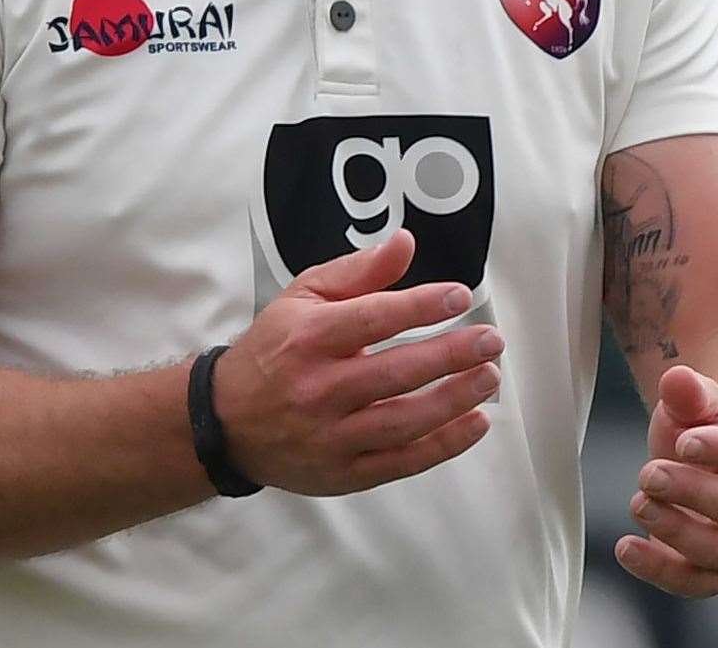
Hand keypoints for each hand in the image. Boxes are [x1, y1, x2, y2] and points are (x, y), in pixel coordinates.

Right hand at [211, 228, 502, 494]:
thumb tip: (406, 242)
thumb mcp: (303, 296)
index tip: (461, 296)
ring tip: (490, 376)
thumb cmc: (274, 349)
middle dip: (451, 355)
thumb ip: (357, 271)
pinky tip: (477, 423)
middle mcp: (318, 389)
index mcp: (308, 338)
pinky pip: (402, 463)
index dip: (420, 307)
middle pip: (395, 373)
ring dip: (454, 400)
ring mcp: (330, 437)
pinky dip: (444, 445)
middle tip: (491, 340)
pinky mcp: (342, 474)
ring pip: (403, 421)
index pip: (372, 319)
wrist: (225, 423)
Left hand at [617, 364, 717, 597]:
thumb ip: (690, 391)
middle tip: (649, 474)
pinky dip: (661, 572)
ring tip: (637, 503)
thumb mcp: (698, 404)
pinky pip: (697, 584)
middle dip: (694, 493)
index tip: (683, 442)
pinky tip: (627, 548)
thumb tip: (676, 379)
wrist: (710, 473)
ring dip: (677, 532)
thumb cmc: (704, 432)